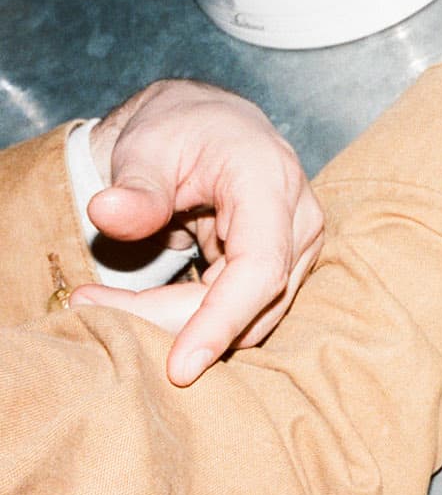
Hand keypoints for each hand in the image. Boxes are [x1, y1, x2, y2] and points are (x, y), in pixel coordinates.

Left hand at [68, 80, 324, 386]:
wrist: (211, 126)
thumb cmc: (181, 129)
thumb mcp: (146, 146)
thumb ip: (135, 185)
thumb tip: (108, 213)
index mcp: (270, 181)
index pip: (261, 268)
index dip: (221, 321)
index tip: (179, 367)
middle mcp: (299, 220)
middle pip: (249, 303)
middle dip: (172, 321)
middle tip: (88, 306)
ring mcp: (297, 249)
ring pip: (247, 319)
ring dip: (178, 325)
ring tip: (104, 301)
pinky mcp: (283, 270)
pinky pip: (240, 314)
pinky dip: (188, 319)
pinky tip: (140, 302)